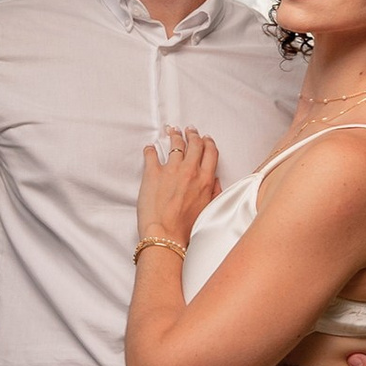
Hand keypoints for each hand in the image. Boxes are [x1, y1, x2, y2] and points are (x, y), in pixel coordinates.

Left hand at [138, 126, 219, 250]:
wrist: (166, 235)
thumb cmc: (186, 228)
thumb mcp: (208, 210)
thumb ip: (214, 193)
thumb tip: (216, 182)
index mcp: (206, 180)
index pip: (210, 153)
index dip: (208, 143)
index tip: (205, 138)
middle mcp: (190, 171)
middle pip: (194, 144)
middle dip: (192, 134)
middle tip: (189, 130)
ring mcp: (171, 170)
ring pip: (175, 144)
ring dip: (174, 135)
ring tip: (171, 130)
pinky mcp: (153, 173)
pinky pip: (151, 154)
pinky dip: (150, 149)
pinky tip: (149, 147)